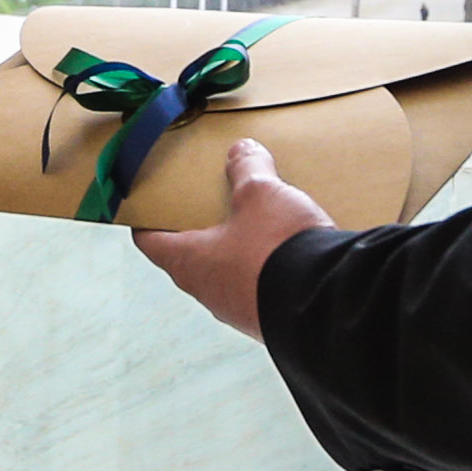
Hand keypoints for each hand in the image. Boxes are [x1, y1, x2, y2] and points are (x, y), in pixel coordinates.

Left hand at [132, 138, 335, 340]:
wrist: (325, 306)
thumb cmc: (276, 247)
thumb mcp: (260, 193)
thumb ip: (247, 168)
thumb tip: (241, 150)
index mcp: (189, 262)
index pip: (150, 242)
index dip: (146, 221)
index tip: (147, 208)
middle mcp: (208, 292)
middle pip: (190, 256)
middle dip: (201, 230)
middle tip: (212, 204)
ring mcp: (239, 311)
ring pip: (227, 274)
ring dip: (237, 251)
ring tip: (257, 223)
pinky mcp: (270, 320)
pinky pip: (259, 288)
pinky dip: (265, 269)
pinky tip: (287, 252)